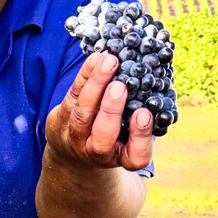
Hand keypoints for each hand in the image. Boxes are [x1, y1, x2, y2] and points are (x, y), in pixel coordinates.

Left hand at [45, 52, 153, 171]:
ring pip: (82, 114)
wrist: (72, 148)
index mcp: (122, 157)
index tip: (143, 114)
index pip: (136, 157)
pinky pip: (72, 96)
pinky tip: (96, 59)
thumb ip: (143, 118)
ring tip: (109, 63)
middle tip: (119, 87)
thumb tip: (156, 84)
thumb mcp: (130, 135)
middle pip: (102, 137)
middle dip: (111, 111)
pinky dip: (84, 76)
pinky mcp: (61, 120)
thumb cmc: (113, 136)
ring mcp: (76, 137)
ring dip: (95, 85)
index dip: (140, 137)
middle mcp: (98, 152)